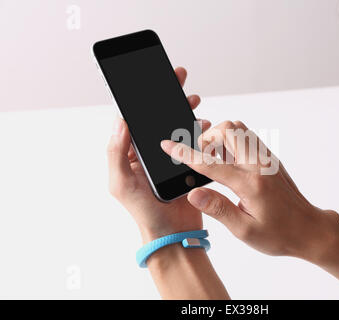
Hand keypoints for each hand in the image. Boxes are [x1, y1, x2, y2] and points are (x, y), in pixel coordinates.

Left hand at [107, 67, 210, 242]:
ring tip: (193, 99)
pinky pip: (193, 142)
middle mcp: (150, 153)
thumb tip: (119, 122)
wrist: (172, 233)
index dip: (143, 98)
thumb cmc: (143, 212)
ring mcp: (169, 158)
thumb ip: (117, 153)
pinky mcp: (186, 164)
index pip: (135, 119)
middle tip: (179, 79)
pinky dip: (199, 130)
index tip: (154, 80)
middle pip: (158, 118)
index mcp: (131, 154)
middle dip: (168, 97)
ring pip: (177, 127)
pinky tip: (205, 125)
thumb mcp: (122, 183)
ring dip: (185, 111)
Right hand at [160, 120, 338, 261]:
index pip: (210, 163)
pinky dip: (233, 142)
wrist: (309, 229)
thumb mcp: (244, 230)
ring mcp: (267, 159)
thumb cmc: (279, 234)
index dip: (184, 153)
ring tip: (214, 161)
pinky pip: (248, 138)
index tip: (168, 145)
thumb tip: (193, 194)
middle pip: (228, 129)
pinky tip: (229, 164)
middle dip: (207, 138)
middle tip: (200, 158)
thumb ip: (218, 208)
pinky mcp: (271, 159)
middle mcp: (260, 165)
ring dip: (221, 138)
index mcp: (250, 184)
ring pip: (239, 129)